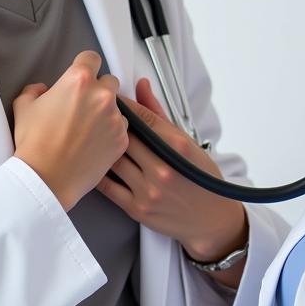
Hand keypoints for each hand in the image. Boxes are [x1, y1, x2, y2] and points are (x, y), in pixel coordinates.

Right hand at [12, 51, 128, 210]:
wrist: (46, 178)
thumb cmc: (34, 143)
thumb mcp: (24, 107)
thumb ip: (34, 90)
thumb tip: (43, 89)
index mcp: (79, 80)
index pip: (91, 58)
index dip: (85, 66)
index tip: (82, 76)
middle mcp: (102, 95)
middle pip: (109, 81)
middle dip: (98, 90)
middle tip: (83, 106)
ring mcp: (115, 117)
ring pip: (117, 106)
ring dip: (106, 112)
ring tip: (87, 130)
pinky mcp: (122, 138)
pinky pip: (121, 128)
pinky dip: (111, 132)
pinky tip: (94, 143)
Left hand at [97, 79, 247, 264]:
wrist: (210, 219)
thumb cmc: (201, 178)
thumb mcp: (187, 142)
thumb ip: (159, 114)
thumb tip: (141, 86)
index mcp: (178, 147)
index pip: (142, 117)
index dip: (123, 106)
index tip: (113, 100)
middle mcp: (163, 168)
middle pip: (124, 136)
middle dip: (110, 124)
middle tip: (99, 117)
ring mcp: (149, 190)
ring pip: (114, 159)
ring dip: (102, 147)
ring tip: (93, 139)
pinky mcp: (138, 208)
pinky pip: (108, 186)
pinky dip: (99, 172)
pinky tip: (95, 164)